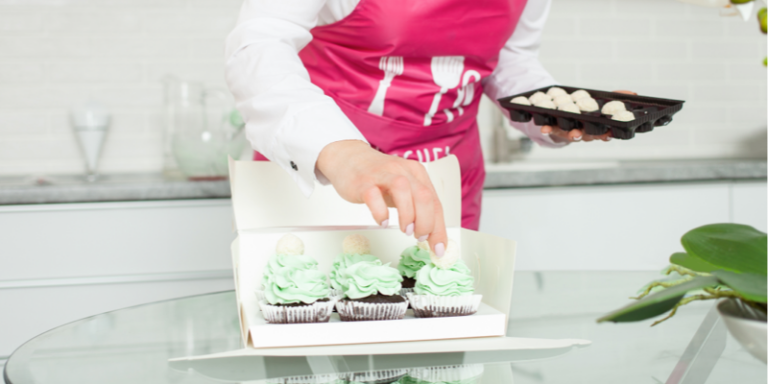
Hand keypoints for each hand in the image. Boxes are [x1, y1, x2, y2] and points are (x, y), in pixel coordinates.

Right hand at [316, 140, 447, 256]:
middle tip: (419, 237)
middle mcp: (402, 171)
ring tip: (405, 230)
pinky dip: (380, 212)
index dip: (439, 228)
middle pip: (424, 196)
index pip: (435, 202)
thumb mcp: (403, 191)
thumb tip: (430, 235)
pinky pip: (373, 196)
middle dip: (426, 222)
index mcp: (417, 173)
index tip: (438, 249)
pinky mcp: (363, 182)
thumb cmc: (378, 179)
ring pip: (403, 190)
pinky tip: (382, 221)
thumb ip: (416, 208)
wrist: (348, 159)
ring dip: (408, 215)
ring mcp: (382, 175)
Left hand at [540, 90, 636, 142]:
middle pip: (587, 136)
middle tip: (587, 134)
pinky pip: (552, 130)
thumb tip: (633, 94)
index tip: (609, 135)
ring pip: (571, 135)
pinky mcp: (556, 128)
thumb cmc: (587, 110)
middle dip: (587, 135)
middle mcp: (584, 132)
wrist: (564, 114)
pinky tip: (544, 128)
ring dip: (571, 135)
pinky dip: (548, 130)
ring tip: (572, 134)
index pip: (604, 133)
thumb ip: (616, 98)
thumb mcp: (601, 103)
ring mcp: (569, 131)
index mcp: (596, 127)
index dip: (606, 134)